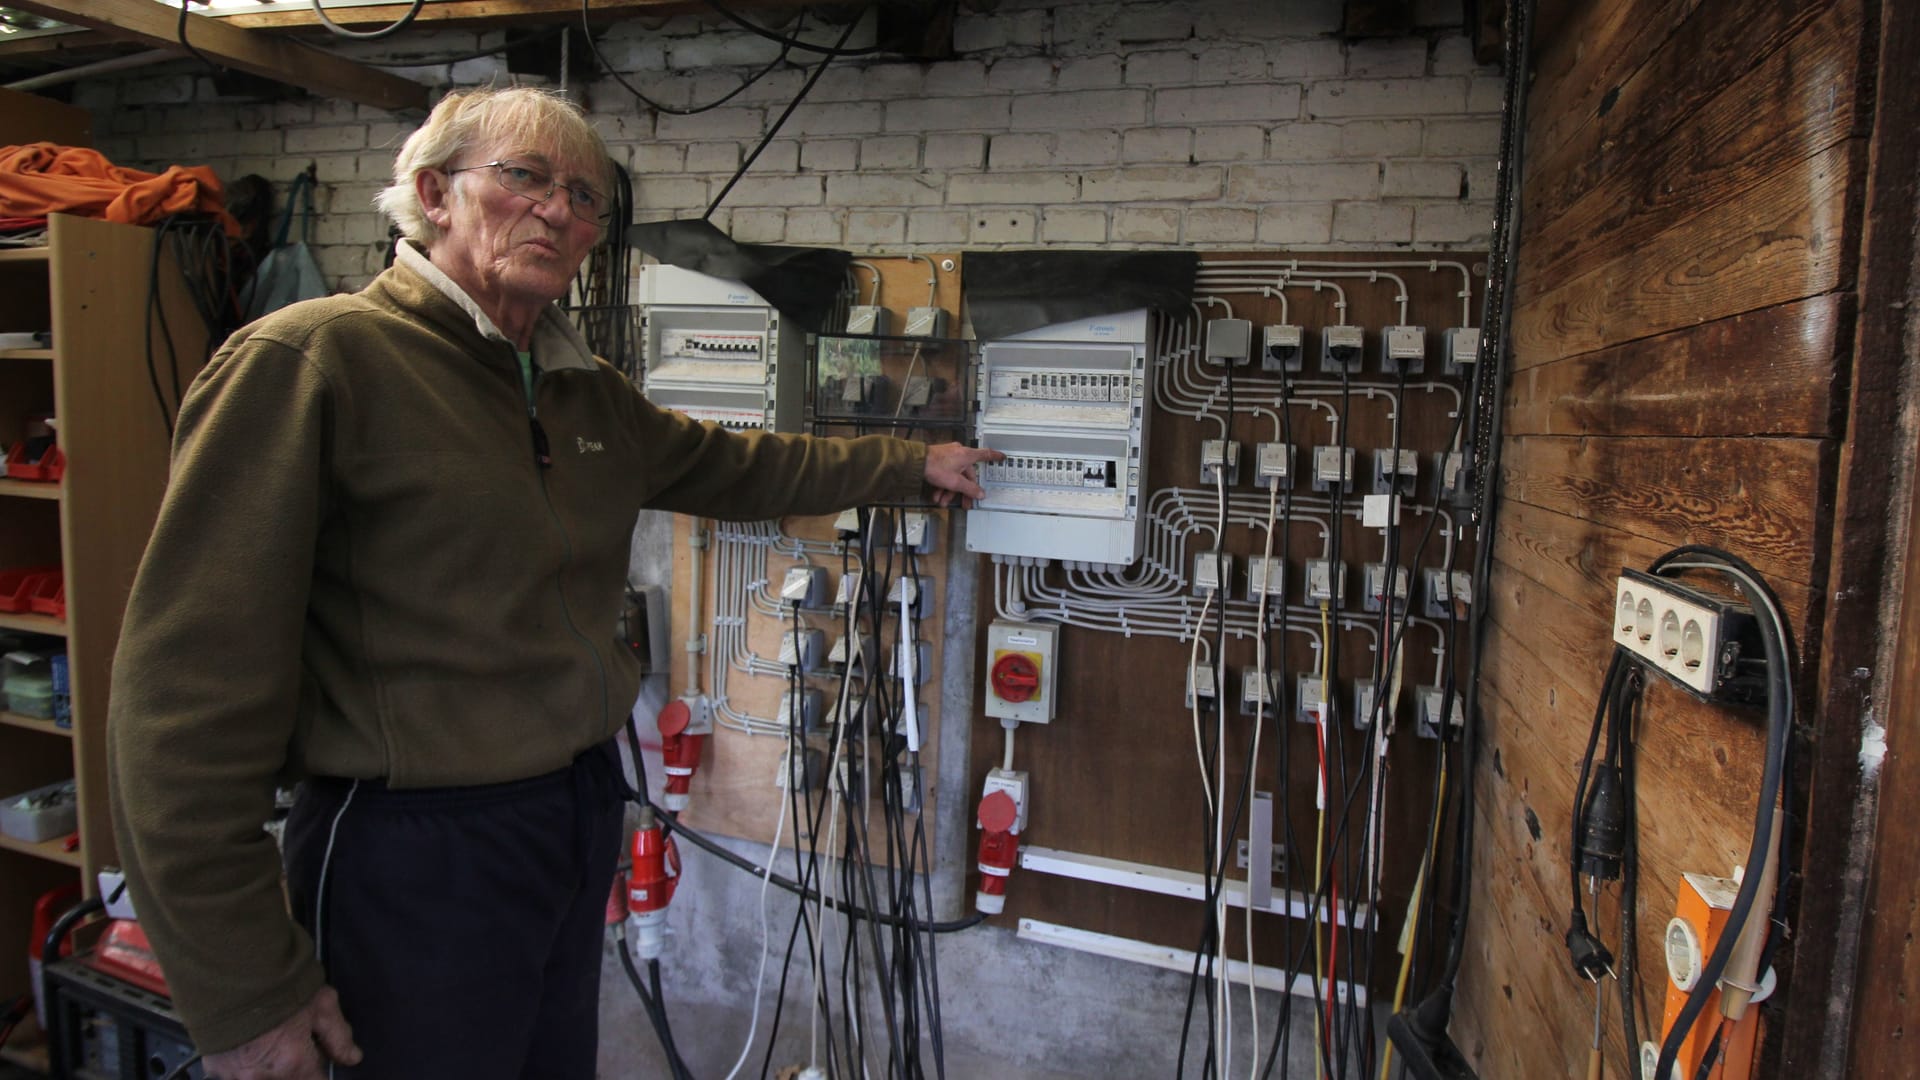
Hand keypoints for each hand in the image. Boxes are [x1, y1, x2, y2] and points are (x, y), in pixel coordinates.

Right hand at [203, 986, 361, 1079]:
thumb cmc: (276, 984)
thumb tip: (352, 1057)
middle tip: (292, 1038)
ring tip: (269, 1037)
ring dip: (270, 1066)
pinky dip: (245, 1062)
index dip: (319, 1067)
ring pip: (264, 1078)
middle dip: (295, 1066)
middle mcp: (262, 1076)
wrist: (229, 970)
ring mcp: (235, 1074)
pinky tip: (249, 1040)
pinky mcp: (215, 1067)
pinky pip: (236, 1073)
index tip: (317, 1054)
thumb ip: (338, 1036)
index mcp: (292, 1063)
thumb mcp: (321, 1004)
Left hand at [924, 443, 1003, 508]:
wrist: (916, 462)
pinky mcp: (939, 460)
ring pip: (954, 476)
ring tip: (943, 501)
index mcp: (967, 455)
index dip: (995, 457)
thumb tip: (980, 494)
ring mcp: (949, 456)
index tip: (1002, 457)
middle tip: (964, 503)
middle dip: (963, 491)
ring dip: (949, 491)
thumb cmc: (935, 466)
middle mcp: (959, 453)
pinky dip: (942, 485)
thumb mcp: (955, 482)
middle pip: (967, 474)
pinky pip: (945, 474)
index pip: (986, 455)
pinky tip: (937, 496)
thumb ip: (970, 489)